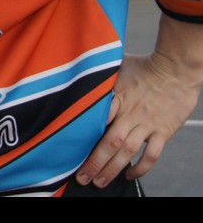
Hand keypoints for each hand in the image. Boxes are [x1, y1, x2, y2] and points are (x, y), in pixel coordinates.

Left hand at [76, 16, 202, 186]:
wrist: (176, 68)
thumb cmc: (144, 65)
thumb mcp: (116, 66)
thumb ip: (100, 75)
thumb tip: (79, 69)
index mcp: (116, 97)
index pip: (95, 121)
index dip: (82, 137)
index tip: (69, 150)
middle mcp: (129, 113)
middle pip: (109, 142)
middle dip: (94, 162)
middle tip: (82, 177)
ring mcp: (147, 124)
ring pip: (127, 152)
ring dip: (112, 169)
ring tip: (100, 182)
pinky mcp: (163, 131)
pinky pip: (152, 154)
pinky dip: (140, 168)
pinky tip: (129, 175)